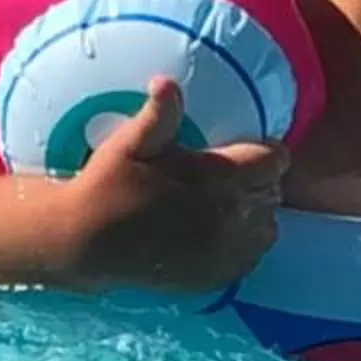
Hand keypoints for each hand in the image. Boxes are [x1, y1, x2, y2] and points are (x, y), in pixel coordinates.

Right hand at [62, 77, 287, 291]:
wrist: (84, 242)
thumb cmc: (107, 185)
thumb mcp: (131, 142)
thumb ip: (159, 114)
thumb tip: (167, 83)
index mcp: (221, 178)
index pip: (275, 160)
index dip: (264, 152)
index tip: (243, 150)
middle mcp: (233, 218)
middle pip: (274, 193)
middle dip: (259, 181)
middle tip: (230, 176)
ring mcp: (228, 252)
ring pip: (268, 228)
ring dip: (254, 214)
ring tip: (226, 205)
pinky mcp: (217, 277)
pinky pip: (251, 258)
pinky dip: (242, 245)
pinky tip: (218, 234)